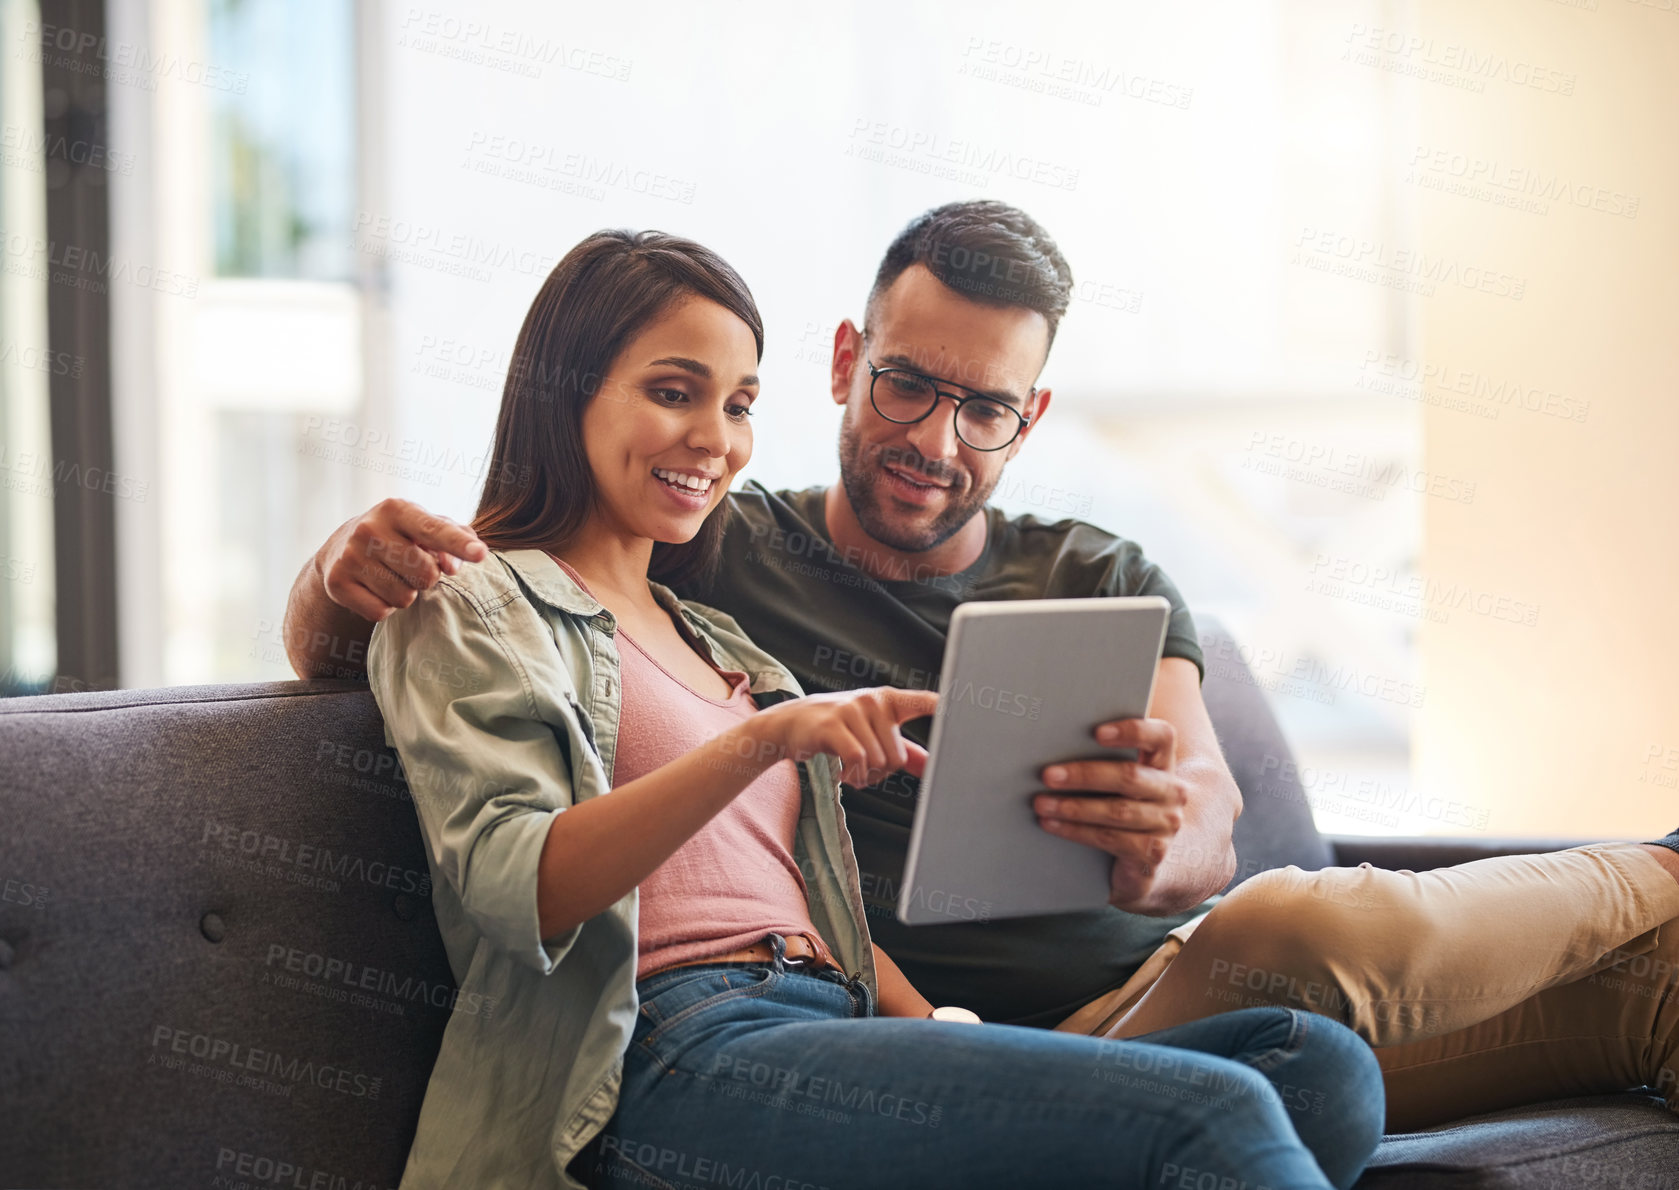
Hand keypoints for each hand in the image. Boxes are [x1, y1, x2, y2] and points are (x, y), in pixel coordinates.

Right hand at [319, 499, 487, 622]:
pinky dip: (384, 607)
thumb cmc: (398, 536)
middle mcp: (369, 529)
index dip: (459, 544)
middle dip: (429, 577)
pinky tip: (376, 589)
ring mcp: (350, 556)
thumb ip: (453, 538)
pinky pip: (380, 612)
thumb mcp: (424, 526)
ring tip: (392, 576)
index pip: (435, 530)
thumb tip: (452, 566)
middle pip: (426, 574)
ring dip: (406, 593)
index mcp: (396, 509)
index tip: (480, 554)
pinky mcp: (337, 583)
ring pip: (404, 597)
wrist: (340, 548)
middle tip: (414, 567)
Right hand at [752, 687, 936, 786]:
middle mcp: (874, 700)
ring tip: (851, 769)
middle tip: (863, 767)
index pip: (922, 701)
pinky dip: (853, 776)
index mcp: (890, 701)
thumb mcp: (875, 735)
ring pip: (878, 762)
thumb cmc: (840, 729)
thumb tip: (936, 767)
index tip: (963, 707)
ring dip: (864, 777)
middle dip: (881, 773)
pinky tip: (844, 774)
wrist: (792, 723)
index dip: (943, 706)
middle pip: (897, 757)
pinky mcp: (833, 725)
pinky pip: (858, 761)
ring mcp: (852, 710)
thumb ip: (906, 751)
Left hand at [1030, 716, 1188, 909]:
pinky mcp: (1153, 852)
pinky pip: (1110, 839)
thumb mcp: (1118, 780)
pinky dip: (1076, 831)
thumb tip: (1050, 744)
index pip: (1161, 736)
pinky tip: (1052, 825)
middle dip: (1085, 775)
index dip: (1132, 731)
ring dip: (1074, 807)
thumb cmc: (1122, 804)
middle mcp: (1172, 791)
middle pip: (1129, 776)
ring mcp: (1166, 823)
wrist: (1145, 857)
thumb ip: (1100, 758)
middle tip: (1048, 775)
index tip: (1097, 732)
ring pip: (1117, 811)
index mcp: (1163, 762)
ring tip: (1042, 804)